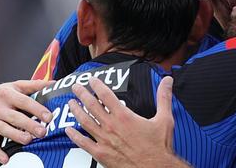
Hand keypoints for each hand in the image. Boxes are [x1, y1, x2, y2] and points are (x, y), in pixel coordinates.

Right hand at [0, 80, 53, 163]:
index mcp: (6, 93)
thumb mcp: (16, 86)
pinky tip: (6, 159)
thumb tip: (55, 83)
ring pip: (4, 129)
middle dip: (29, 125)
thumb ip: (35, 85)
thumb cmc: (2, 96)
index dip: (37, 109)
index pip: (24, 101)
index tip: (49, 117)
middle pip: (15, 117)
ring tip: (29, 140)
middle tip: (43, 132)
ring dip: (16, 136)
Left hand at [66, 76, 188, 167]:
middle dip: (82, 94)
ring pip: (85, 122)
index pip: (106, 95)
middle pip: (92, 105)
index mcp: (124, 116)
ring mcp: (104, 140)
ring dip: (76, 111)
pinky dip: (74, 136)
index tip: (92, 80)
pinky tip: (68, 130)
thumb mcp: (164, 119)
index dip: (97, 85)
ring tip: (70, 103)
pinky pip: (83, 143)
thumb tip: (168, 81)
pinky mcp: (101, 154)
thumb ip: (164, 98)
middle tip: (75, 87)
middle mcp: (111, 126)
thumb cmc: (159, 147)